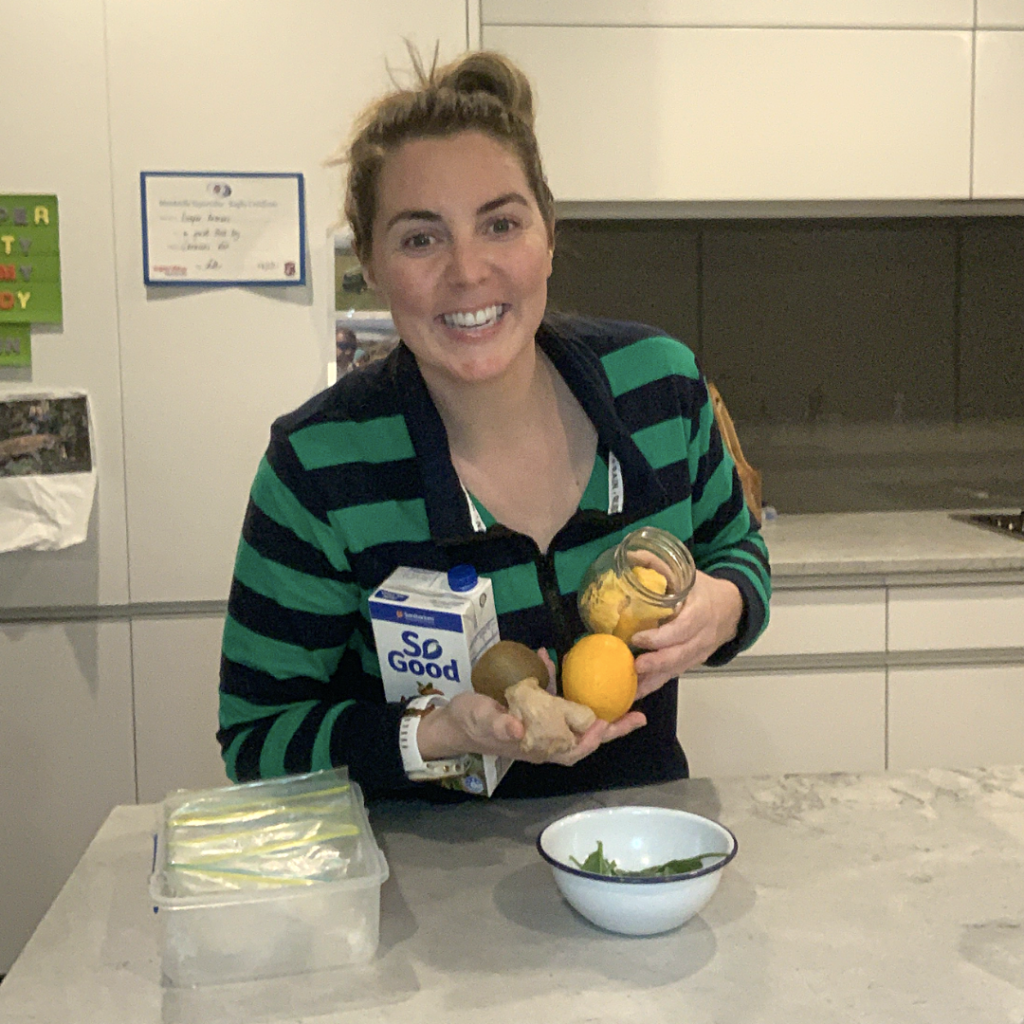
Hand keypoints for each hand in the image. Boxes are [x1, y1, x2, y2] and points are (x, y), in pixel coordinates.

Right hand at [415, 652, 646, 765]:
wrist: (452, 721)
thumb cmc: (470, 724)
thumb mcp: (482, 721)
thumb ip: (499, 725)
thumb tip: (517, 728)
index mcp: (537, 747)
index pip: (574, 748)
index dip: (592, 739)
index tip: (608, 724)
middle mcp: (545, 739)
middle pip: (585, 736)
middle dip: (611, 726)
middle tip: (638, 715)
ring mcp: (542, 725)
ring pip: (576, 719)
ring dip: (597, 707)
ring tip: (621, 693)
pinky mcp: (534, 709)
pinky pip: (556, 699)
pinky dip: (562, 683)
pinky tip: (556, 660)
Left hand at [630, 571, 742, 698]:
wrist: (732, 609)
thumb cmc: (704, 591)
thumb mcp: (687, 574)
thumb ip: (660, 565)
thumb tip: (630, 554)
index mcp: (701, 613)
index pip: (683, 629)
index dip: (661, 637)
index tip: (638, 638)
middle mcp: (702, 636)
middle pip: (680, 654)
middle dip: (657, 663)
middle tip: (634, 666)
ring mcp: (699, 652)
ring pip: (677, 669)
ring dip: (654, 679)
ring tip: (631, 687)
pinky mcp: (693, 662)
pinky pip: (674, 675)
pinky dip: (656, 684)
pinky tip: (637, 691)